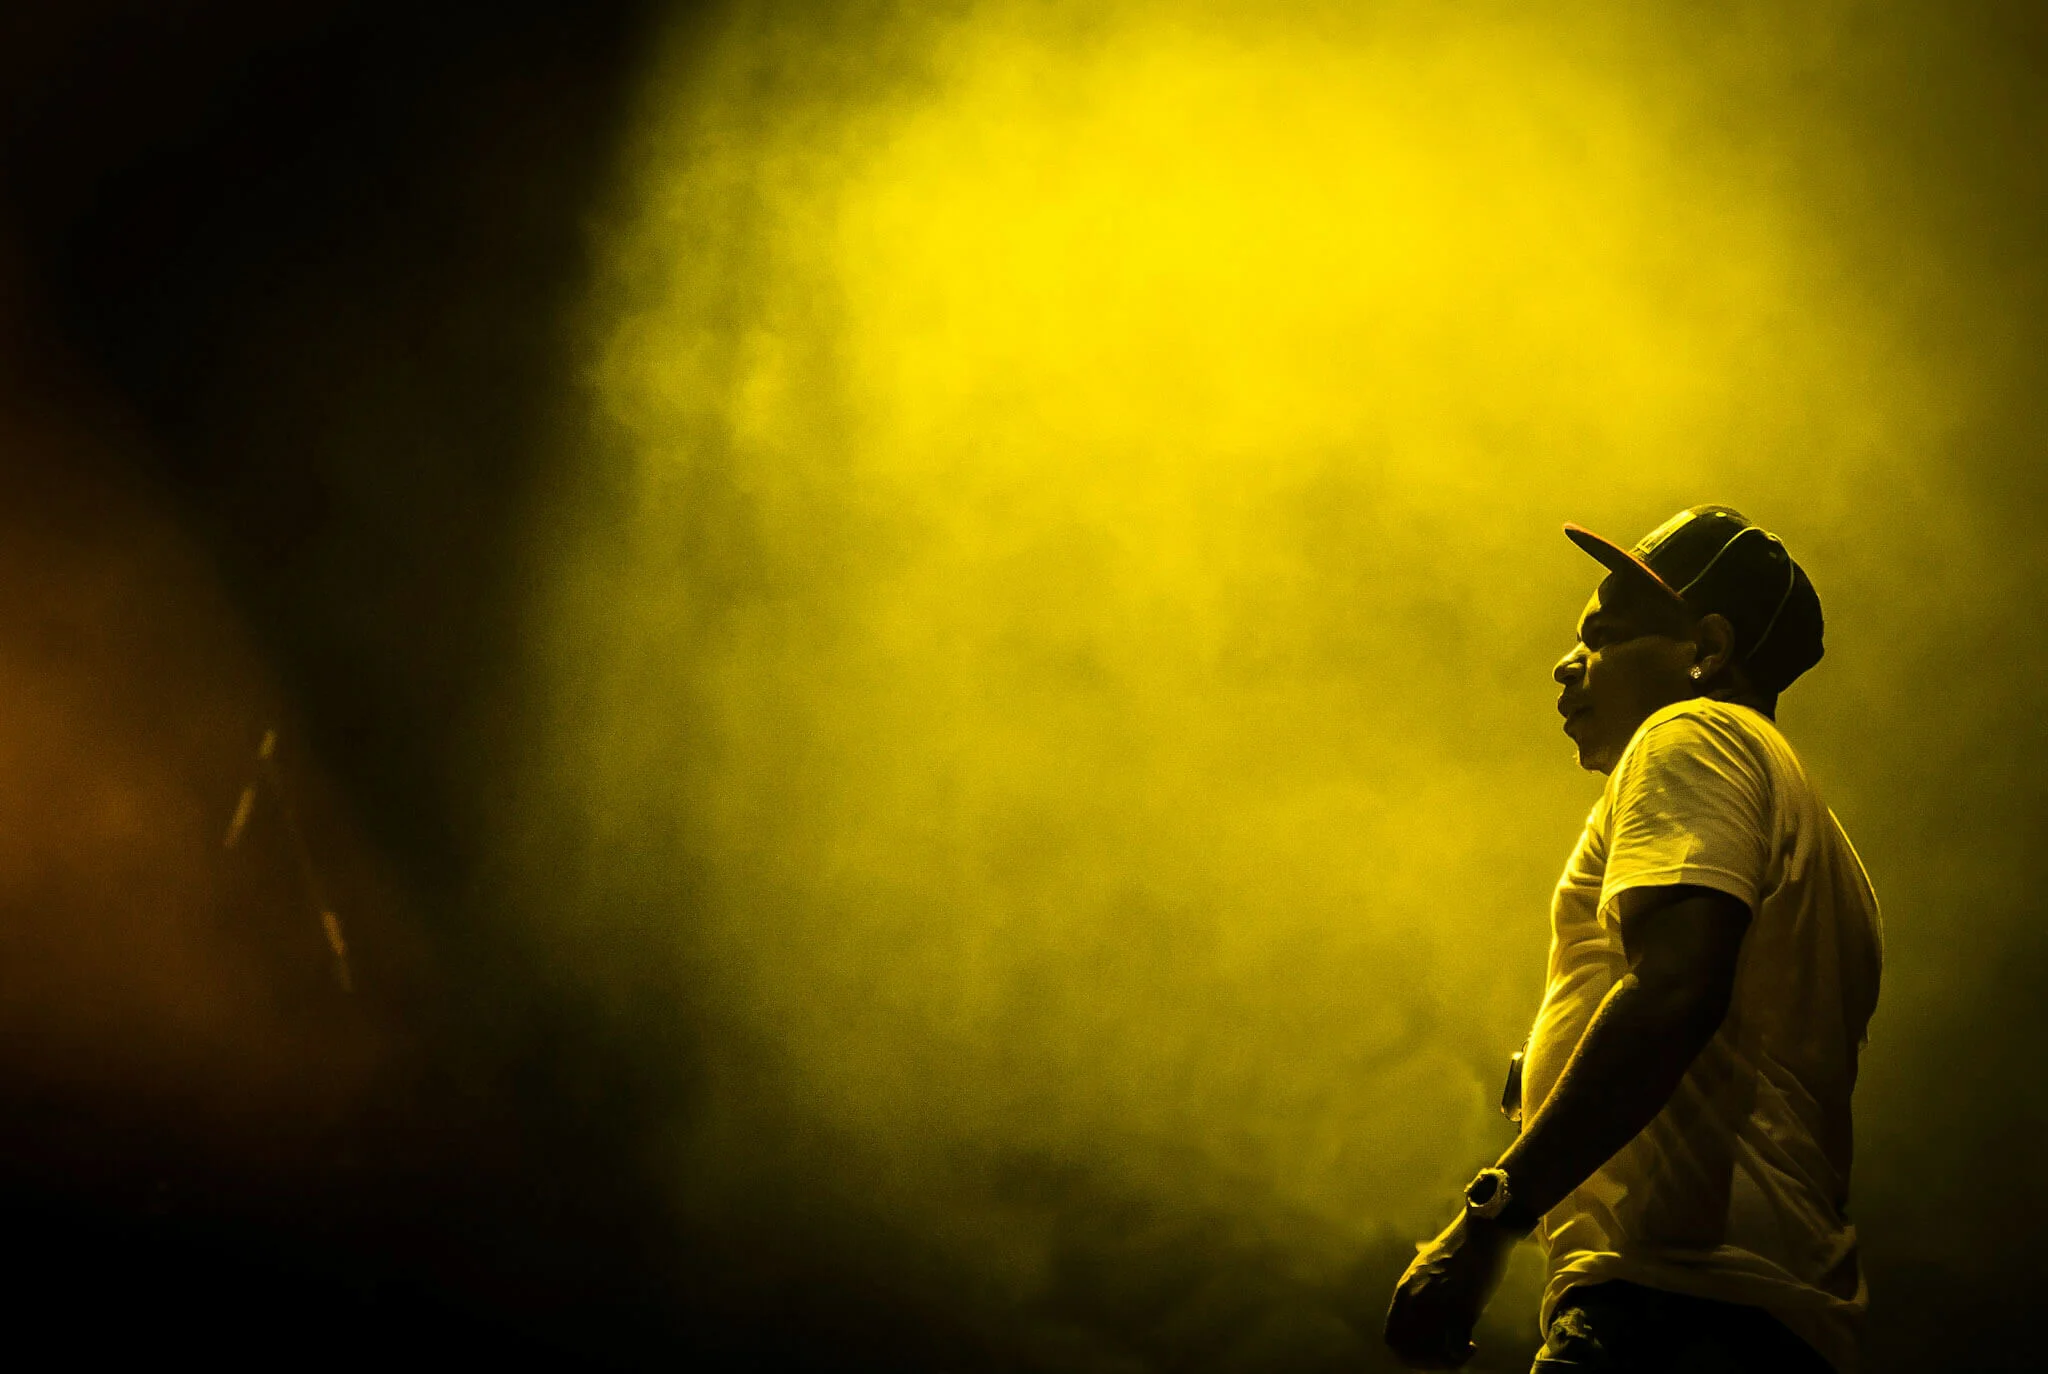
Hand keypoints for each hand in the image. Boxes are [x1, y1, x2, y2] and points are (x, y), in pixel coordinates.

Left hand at [1382, 1210, 1515, 1368]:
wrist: (1482, 1231)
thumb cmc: (1461, 1245)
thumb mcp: (1427, 1261)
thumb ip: (1420, 1279)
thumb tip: (1418, 1271)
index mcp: (1405, 1290)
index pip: (1392, 1337)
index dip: (1407, 1352)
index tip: (1428, 1352)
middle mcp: (1416, 1301)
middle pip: (1407, 1351)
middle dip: (1426, 1362)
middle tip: (1447, 1358)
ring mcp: (1437, 1305)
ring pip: (1429, 1354)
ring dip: (1446, 1363)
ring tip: (1462, 1353)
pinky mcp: (1462, 1309)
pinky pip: (1454, 1350)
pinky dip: (1462, 1357)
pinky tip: (1472, 1347)